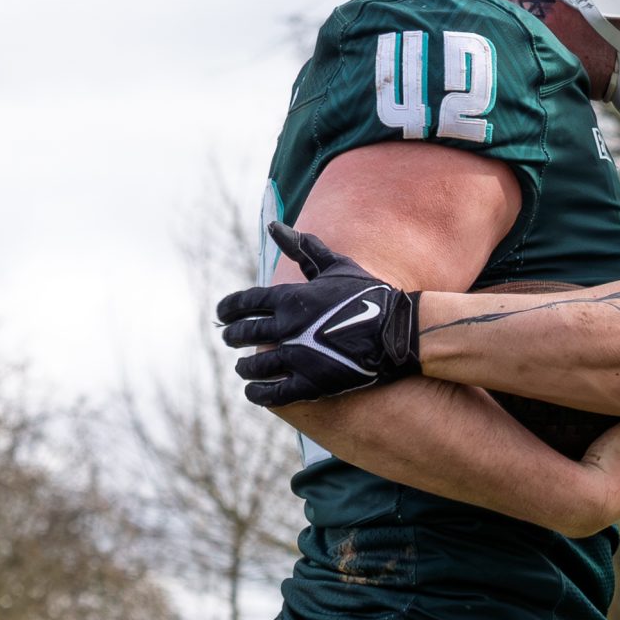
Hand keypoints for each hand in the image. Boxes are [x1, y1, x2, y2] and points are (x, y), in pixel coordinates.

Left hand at [216, 222, 421, 406]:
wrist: (397, 330)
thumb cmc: (368, 294)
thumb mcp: (335, 265)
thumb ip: (304, 247)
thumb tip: (274, 226)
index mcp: (290, 298)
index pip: (244, 303)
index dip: (228, 309)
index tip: (222, 314)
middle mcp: (288, 327)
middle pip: (244, 335)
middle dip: (232, 337)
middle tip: (229, 340)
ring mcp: (298, 357)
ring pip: (255, 367)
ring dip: (244, 368)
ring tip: (243, 368)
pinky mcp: (311, 384)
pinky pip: (273, 393)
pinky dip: (258, 394)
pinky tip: (254, 392)